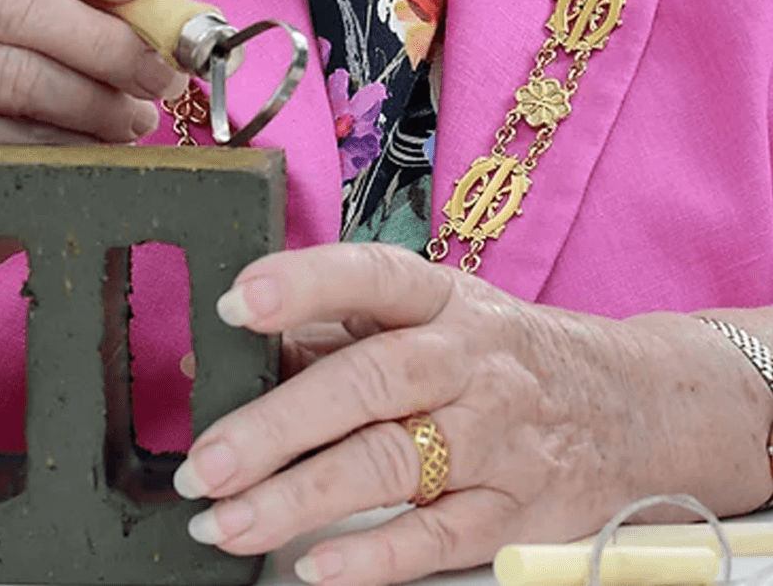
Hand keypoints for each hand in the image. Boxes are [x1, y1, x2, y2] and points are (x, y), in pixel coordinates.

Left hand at [173, 244, 771, 585]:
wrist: (629, 404)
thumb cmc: (497, 355)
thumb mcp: (428, 319)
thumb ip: (332, 333)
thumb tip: (227, 357)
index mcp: (439, 298)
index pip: (370, 276)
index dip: (303, 285)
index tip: (236, 305)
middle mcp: (467, 358)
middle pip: (368, 381)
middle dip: (277, 423)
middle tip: (204, 460)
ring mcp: (495, 436)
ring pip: (392, 463)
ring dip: (300, 497)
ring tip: (226, 522)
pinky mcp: (514, 511)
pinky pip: (439, 537)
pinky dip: (375, 555)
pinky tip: (315, 565)